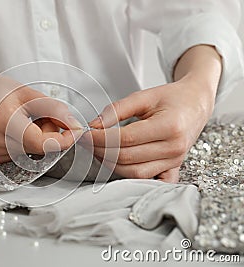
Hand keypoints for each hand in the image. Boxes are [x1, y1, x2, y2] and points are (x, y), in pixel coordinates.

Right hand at [0, 74, 82, 163]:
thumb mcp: (29, 93)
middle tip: (41, 117)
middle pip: (40, 149)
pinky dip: (29, 147)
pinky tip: (19, 133)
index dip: (62, 140)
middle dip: (50, 135)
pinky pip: (24, 158)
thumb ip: (54, 110)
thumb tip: (74, 127)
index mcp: (3, 121)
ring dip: (39, 141)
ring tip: (26, 122)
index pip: (40, 143)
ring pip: (34, 155)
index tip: (74, 131)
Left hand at [80, 78, 214, 182]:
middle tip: (87, 141)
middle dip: (101, 150)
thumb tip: (94, 125)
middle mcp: (174, 148)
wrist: (195, 104)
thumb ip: (117, 109)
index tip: (85, 133)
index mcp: (170, 126)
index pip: (126, 138)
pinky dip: (132, 179)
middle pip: (127, 157)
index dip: (101, 137)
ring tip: (98, 150)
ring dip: (111, 164)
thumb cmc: (172, 98)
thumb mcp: (144, 96)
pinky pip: (149, 181)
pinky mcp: (173, 168)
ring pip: (134, 173)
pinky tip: (118, 168)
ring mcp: (175, 161)